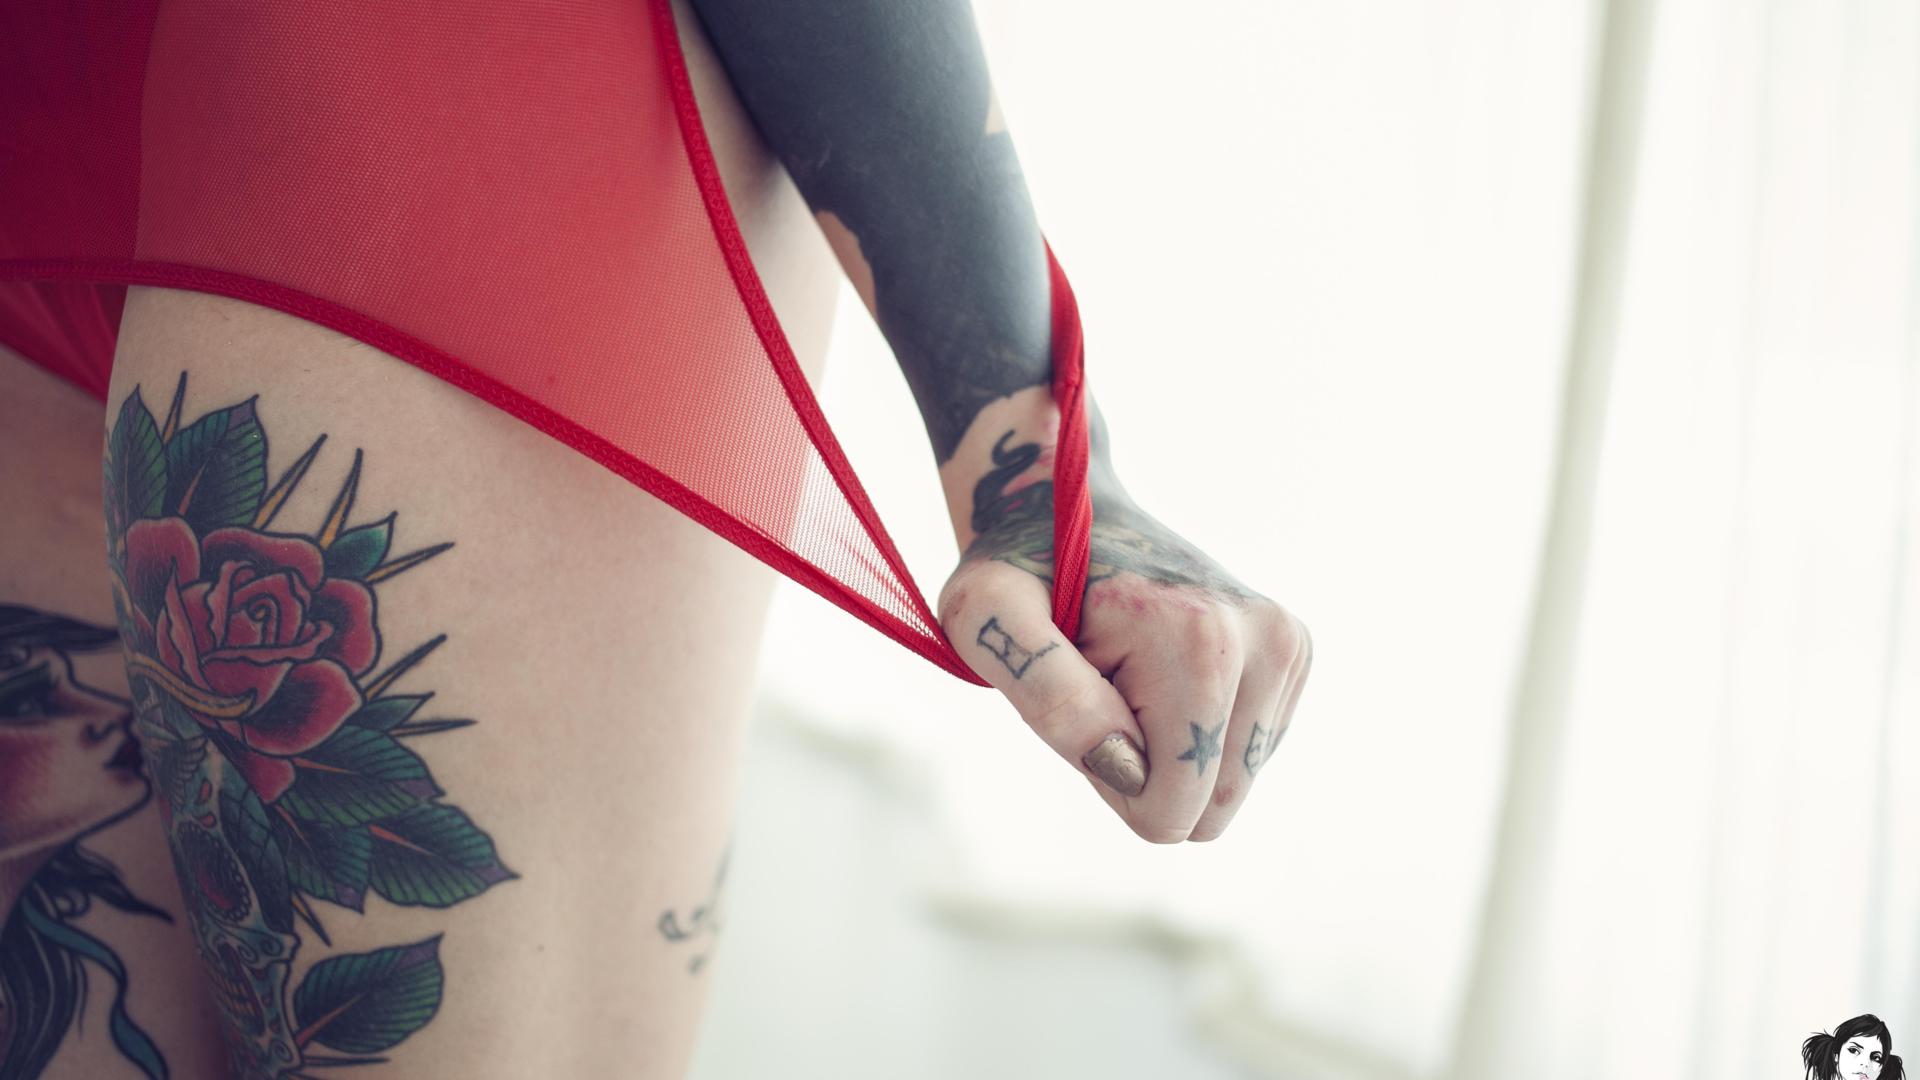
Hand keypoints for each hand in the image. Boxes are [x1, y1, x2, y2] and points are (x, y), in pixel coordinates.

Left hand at [937, 429, 1312, 843]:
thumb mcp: (988, 618)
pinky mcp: (1292, 653)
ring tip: (1126, 673)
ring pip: (1231, 788)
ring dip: (1167, 750)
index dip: (1109, 781)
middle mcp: (1267, 641)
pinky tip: (1159, 670)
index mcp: (1201, 642)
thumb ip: (1046, 692)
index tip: (1079, 705)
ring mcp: (1288, 646)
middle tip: (1101, 689)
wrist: (1064, 503)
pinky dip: (1193, 730)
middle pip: (1211, 809)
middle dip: (1145, 773)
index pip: (1172, 809)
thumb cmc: (1016, 569)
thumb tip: (1124, 765)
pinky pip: (1244, 755)